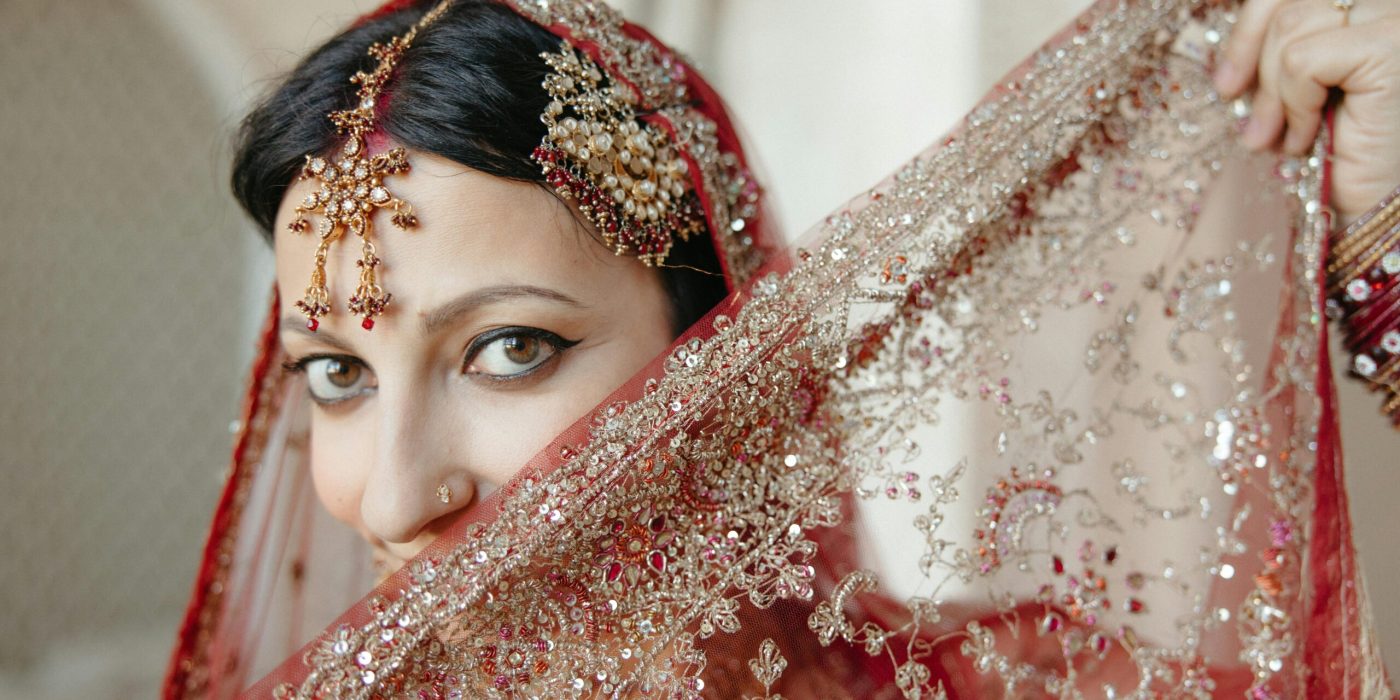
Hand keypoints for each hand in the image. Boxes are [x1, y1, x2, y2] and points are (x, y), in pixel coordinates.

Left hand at [1214, 0, 1399, 225]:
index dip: (1249, 29)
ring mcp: (1392, 21)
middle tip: (1251, 122)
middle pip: (1286, 5)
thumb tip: (1222, 46)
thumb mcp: (1294, 87)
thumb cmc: (1335, 147)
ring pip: (1291, 29)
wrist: (1370, 201)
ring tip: (1280, 136)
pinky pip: (1305, 61)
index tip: (1227, 84)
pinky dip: (1294, 103)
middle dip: (1255, 64)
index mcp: (1362, 8)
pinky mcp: (1388, 48)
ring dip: (1274, 93)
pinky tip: (1305, 137)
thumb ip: (1277, 48)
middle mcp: (1384, 5)